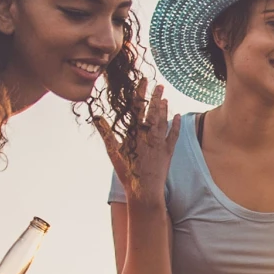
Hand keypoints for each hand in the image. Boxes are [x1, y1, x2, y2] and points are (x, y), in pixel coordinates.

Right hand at [95, 78, 179, 203]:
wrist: (143, 191)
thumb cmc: (126, 173)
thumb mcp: (113, 153)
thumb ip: (106, 133)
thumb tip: (96, 117)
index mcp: (133, 134)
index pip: (136, 108)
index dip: (140, 93)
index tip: (143, 82)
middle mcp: (147, 136)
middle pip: (151, 112)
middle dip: (155, 97)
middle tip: (159, 85)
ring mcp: (159, 143)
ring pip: (162, 121)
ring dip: (164, 108)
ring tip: (165, 97)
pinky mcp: (168, 152)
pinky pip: (172, 135)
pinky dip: (175, 125)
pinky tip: (177, 116)